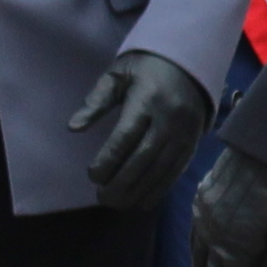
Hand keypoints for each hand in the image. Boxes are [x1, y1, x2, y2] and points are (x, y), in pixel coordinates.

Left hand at [68, 48, 215, 213]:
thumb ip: (96, 100)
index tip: (92, 175)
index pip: (126, 136)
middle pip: (143, 158)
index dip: (108, 159)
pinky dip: (159, 189)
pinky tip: (143, 201)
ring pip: (161, 169)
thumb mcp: (118, 74)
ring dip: (139, 191)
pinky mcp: (193, 143)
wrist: (190, 61)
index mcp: (147, 99)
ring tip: (118, 204)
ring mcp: (184, 133)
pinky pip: (176, 172)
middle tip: (102, 198)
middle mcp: (169, 119)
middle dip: (121, 182)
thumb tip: (73, 127)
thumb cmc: (146, 67)